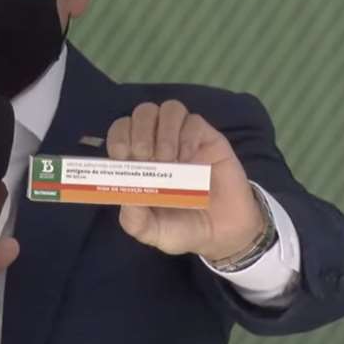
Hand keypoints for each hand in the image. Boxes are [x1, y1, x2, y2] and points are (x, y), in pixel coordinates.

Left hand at [106, 100, 264, 261]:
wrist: (224, 234)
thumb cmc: (182, 229)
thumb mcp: (153, 232)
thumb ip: (135, 220)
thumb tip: (123, 197)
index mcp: (139, 161)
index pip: (121, 132)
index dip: (119, 137)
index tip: (122, 156)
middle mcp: (159, 144)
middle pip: (142, 113)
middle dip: (139, 132)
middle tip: (146, 158)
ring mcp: (183, 139)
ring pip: (168, 109)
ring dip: (163, 132)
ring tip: (168, 160)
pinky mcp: (207, 138)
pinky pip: (194, 121)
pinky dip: (186, 138)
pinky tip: (188, 162)